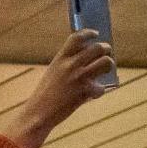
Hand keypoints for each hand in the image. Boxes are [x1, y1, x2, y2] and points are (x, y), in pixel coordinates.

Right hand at [6, 30, 115, 147]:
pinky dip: (98, 92)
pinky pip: (101, 87)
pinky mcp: (85, 91)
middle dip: (106, 49)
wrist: (37, 114)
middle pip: (98, 47)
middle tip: (106, 53)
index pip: (78, 37)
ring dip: (109, 66)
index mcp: (60, 59)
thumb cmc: (46, 94)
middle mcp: (70, 65)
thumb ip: (69, 64)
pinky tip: (91, 95)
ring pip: (106, 62)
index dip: (89, 33)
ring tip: (104, 70)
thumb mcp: (53, 73)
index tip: (96, 34)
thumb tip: (93, 57)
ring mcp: (78, 77)